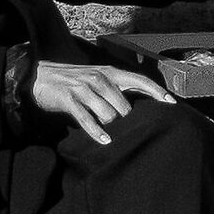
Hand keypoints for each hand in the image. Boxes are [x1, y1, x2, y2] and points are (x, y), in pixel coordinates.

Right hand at [29, 59, 173, 145]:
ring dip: (110, 126)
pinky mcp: (69, 99)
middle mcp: (99, 77)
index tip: (172, 103)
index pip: (139, 79)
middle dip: (127, 120)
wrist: (41, 77)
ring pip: (108, 113)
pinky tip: (105, 142)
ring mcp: (84, 88)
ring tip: (110, 133)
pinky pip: (87, 119)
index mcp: (110, 71)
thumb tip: (142, 103)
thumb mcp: (99, 78)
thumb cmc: (76, 80)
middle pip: (124, 105)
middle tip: (127, 130)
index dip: (157, 91)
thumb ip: (119, 88)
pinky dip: (96, 132)